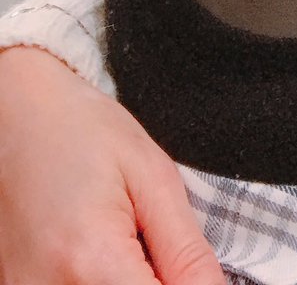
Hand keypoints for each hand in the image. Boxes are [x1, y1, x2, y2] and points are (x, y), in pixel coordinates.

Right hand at [0, 47, 226, 283]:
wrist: (16, 115)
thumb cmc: (82, 131)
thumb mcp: (154, 178)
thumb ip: (187, 252)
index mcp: (93, 260)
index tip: (192, 267)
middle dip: (159, 283)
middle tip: (155, 246)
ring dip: (130, 281)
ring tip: (126, 244)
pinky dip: (102, 280)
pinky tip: (102, 255)